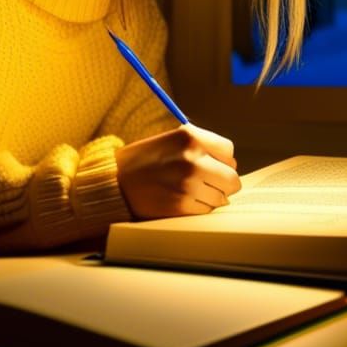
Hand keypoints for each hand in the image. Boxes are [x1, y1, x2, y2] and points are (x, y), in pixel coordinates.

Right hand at [115, 123, 240, 218]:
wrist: (114, 182)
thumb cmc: (144, 160)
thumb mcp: (171, 140)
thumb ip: (200, 146)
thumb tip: (230, 165)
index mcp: (190, 136)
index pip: (229, 151)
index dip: (223, 160)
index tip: (214, 164)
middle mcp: (192, 159)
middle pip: (232, 178)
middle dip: (223, 183)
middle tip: (210, 183)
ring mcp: (188, 183)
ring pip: (222, 197)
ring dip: (211, 197)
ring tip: (191, 191)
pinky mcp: (181, 205)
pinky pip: (207, 210)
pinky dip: (199, 208)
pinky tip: (183, 200)